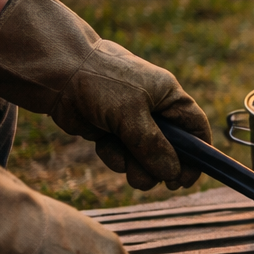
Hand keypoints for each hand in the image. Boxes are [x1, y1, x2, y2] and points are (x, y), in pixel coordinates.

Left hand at [0, 0, 212, 189]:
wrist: (56, 72)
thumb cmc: (100, 83)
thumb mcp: (132, 114)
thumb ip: (153, 146)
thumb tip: (172, 173)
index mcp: (169, 97)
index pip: (195, 129)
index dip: (197, 156)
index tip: (186, 180)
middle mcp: (154, 110)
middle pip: (170, 150)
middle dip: (159, 167)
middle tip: (151, 181)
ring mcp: (131, 121)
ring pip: (144, 157)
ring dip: (135, 166)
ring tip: (122, 160)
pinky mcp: (110, 130)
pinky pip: (122, 155)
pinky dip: (114, 157)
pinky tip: (103, 145)